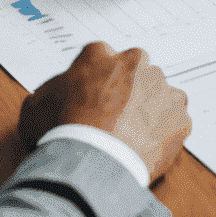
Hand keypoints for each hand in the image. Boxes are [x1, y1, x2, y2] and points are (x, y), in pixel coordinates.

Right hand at [19, 42, 190, 184]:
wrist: (92, 161)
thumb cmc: (63, 132)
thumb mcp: (36, 105)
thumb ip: (52, 90)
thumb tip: (55, 94)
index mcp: (101, 55)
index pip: (100, 58)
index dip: (95, 81)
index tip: (92, 97)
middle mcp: (137, 64)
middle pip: (135, 73)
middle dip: (127, 92)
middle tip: (112, 119)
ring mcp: (163, 90)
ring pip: (159, 96)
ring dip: (149, 111)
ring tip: (130, 138)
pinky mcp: (180, 118)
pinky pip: (175, 124)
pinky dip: (164, 135)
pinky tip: (145, 149)